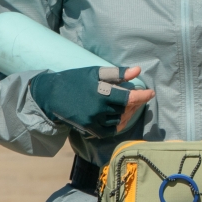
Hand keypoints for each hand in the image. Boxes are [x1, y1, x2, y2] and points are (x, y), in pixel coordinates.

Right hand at [29, 66, 153, 138]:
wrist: (50, 95)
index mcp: (101, 93)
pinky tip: (120, 117)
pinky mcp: (88, 129)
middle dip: (135, 104)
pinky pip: (109, 131)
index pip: (129, 98)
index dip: (142, 96)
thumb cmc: (74, 80)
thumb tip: (138, 70)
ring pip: (118, 120)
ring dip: (127, 113)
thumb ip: (117, 74)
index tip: (151, 93)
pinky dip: (117, 125)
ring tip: (129, 105)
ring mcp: (93, 121)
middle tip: (139, 97)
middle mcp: (99, 109)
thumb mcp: (95, 73)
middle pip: (125, 110)